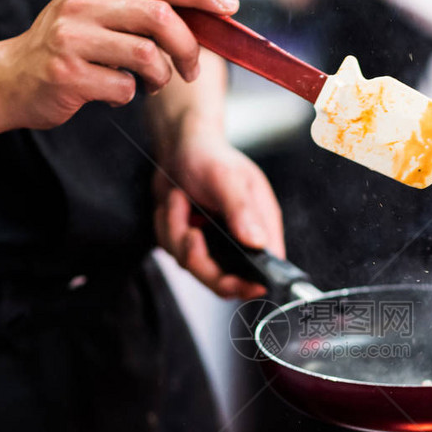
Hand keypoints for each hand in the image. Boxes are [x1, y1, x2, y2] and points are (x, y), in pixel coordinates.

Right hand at [0, 0, 240, 128]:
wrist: (9, 81)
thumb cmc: (65, 54)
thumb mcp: (95, 20)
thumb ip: (135, 16)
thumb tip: (194, 21)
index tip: (228, 5)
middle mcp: (83, 5)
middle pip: (158, 15)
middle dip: (187, 46)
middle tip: (190, 69)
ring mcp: (73, 40)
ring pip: (147, 55)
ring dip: (161, 77)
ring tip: (150, 85)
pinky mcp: (68, 75)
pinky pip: (124, 88)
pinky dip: (129, 97)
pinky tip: (113, 95)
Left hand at [153, 118, 284, 299]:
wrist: (178, 147)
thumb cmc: (209, 156)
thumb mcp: (226, 178)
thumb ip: (241, 211)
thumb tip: (258, 242)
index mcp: (261, 226)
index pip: (265, 270)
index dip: (252, 284)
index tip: (240, 283)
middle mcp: (241, 241)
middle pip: (224, 281)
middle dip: (200, 259)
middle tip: (190, 232)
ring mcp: (215, 245)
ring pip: (191, 266)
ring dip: (176, 232)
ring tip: (180, 200)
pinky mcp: (191, 244)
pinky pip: (173, 252)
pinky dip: (166, 227)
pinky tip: (174, 204)